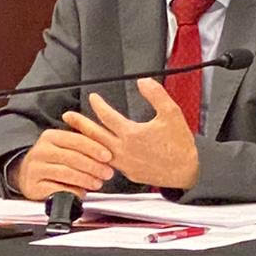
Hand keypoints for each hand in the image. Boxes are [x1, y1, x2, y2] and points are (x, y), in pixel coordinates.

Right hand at [10, 128, 116, 199]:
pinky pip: (57, 188)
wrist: (29, 176)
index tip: (108, 156)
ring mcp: (34, 168)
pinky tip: (82, 192)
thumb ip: (84, 144)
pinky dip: (72, 191)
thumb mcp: (67, 148)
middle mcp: (40, 151)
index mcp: (51, 137)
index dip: (94, 148)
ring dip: (86, 179)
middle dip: (94, 166)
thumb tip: (109, 147)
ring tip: (98, 183)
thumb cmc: (56, 162)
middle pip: (72, 157)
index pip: (76, 140)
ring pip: (66, 172)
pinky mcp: (32, 185)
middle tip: (108, 173)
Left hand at [62, 78, 199, 190]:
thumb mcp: (172, 114)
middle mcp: (123, 149)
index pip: (107, 116)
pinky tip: (96, 153)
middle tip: (68, 116)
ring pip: (97, 150)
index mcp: (131, 134)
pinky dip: (97, 156)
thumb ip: (156, 95)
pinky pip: (107, 163)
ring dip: (85, 141)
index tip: (94, 98)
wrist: (186, 171)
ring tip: (76, 135)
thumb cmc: (180, 146)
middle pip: (94, 134)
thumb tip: (143, 82)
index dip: (98, 105)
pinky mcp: (128, 173)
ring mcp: (123, 164)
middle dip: (80, 123)